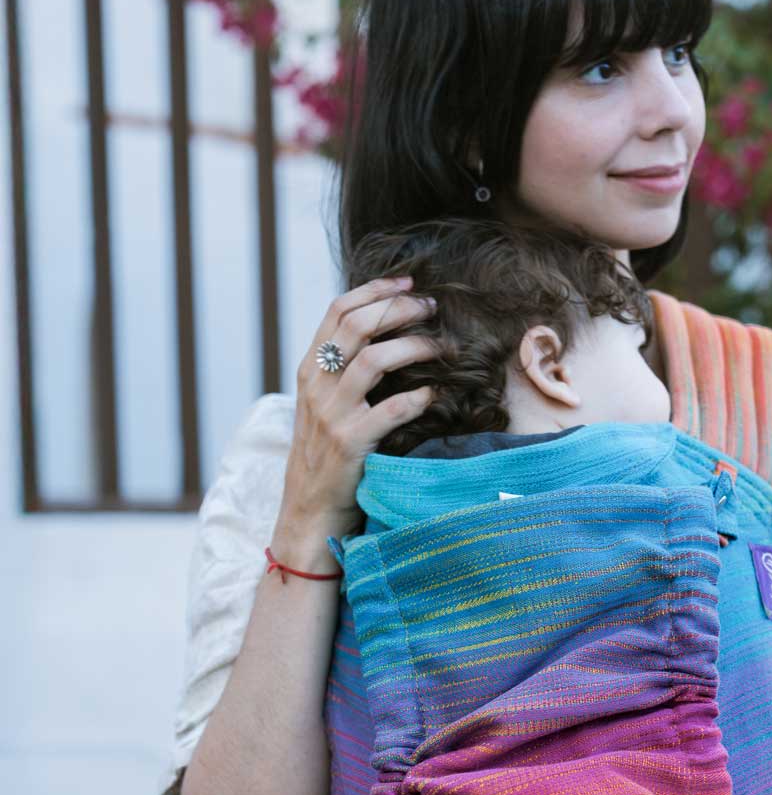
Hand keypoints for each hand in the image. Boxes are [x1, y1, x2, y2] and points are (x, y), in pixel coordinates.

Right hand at [280, 276, 440, 537]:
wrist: (307, 512)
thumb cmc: (325, 457)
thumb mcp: (323, 406)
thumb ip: (342, 372)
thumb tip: (381, 335)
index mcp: (310, 370)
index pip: (338, 311)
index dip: (375, 289)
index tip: (408, 282)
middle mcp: (316, 386)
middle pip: (356, 325)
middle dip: (399, 309)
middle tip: (432, 308)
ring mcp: (331, 414)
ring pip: (372, 360)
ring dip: (413, 346)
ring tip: (441, 345)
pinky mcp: (349, 444)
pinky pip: (390, 410)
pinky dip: (417, 398)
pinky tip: (435, 394)